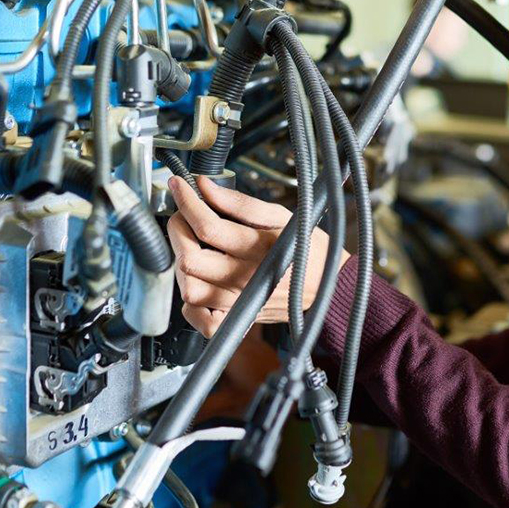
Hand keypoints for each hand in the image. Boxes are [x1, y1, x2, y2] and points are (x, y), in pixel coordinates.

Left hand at [166, 175, 347, 337]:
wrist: (330, 285)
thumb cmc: (307, 249)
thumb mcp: (280, 215)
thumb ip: (240, 203)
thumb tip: (206, 187)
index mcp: (257, 248)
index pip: (207, 226)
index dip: (186, 202)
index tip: (179, 187)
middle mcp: (245, 278)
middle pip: (190, 259)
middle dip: (178, 230)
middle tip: (184, 217)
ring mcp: (239, 302)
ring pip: (190, 289)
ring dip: (183, 265)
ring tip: (192, 248)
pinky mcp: (238, 318)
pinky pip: (202, 320)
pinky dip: (192, 305)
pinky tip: (199, 281)